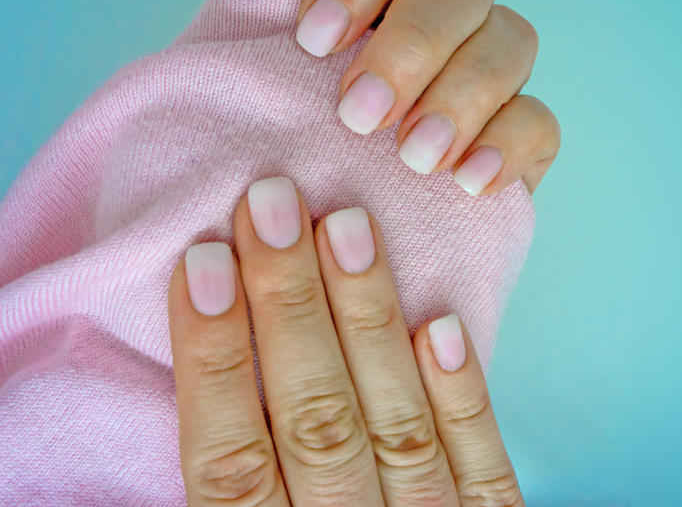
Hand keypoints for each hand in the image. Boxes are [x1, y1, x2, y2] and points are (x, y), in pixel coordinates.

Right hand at [168, 176, 524, 505]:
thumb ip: (226, 500)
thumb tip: (199, 393)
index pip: (227, 460)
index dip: (211, 358)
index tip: (204, 262)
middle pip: (311, 421)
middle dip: (289, 306)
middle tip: (273, 204)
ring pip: (393, 426)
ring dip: (369, 323)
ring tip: (348, 228)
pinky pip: (482, 473)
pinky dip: (463, 400)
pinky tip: (442, 327)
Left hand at [238, 0, 559, 196]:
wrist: (308, 238)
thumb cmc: (278, 145)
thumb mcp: (252, 77)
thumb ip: (268, 2)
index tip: (314, 42)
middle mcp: (445, 21)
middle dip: (414, 40)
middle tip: (360, 114)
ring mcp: (491, 76)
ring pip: (511, 40)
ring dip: (461, 94)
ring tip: (412, 157)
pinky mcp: (521, 140)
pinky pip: (540, 122)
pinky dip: (508, 145)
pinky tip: (466, 182)